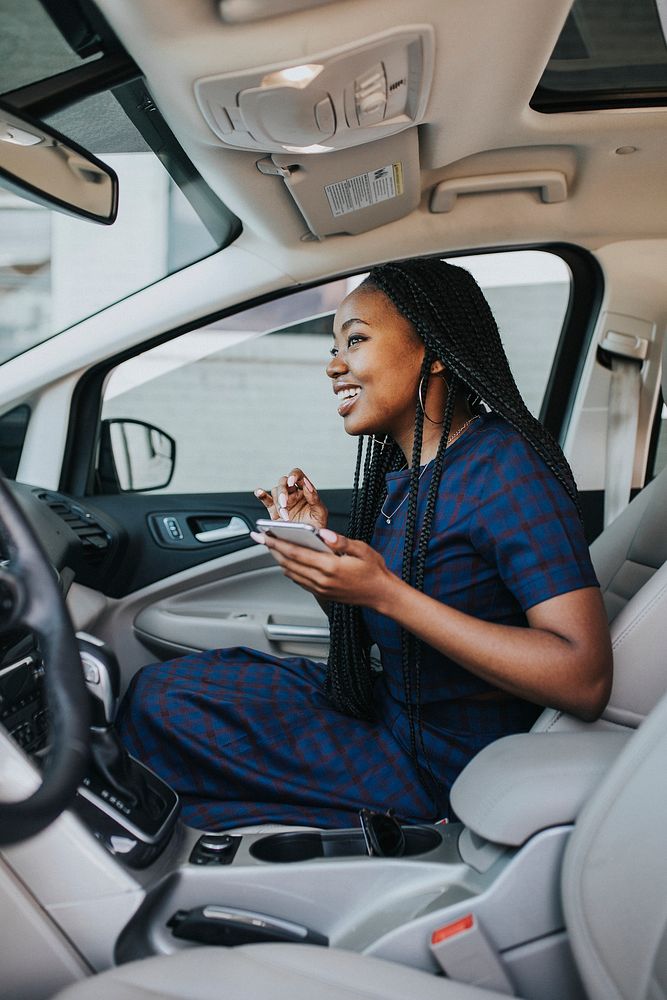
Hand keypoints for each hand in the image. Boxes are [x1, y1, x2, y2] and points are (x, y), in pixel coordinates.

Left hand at [249, 527, 394, 607]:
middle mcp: (322, 580)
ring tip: (272, 547)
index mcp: (330, 567)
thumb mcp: (361, 549)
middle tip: (260, 538)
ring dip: (279, 559)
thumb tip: (323, 534)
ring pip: (291, 573)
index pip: (296, 553)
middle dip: (272, 549)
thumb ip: (340, 541)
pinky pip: (300, 581)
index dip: (277, 543)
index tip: (265, 535)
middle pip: (289, 563)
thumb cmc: (374, 571)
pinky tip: (288, 561)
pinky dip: (290, 569)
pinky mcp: (322, 593)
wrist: (381, 594)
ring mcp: (321, 589)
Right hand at [254, 468, 327, 529]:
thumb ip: (315, 498)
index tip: (292, 482)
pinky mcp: (274, 511)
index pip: (298, 476)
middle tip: (284, 504)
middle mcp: (293, 494)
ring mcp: (283, 502)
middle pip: (283, 482)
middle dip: (283, 492)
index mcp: (305, 492)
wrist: (308, 543)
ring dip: (277, 501)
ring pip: (275, 491)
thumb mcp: (320, 513)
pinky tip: (259, 492)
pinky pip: (266, 500)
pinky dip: (261, 495)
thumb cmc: (316, 527)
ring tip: (283, 514)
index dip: (294, 475)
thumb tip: (307, 484)